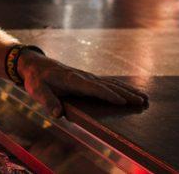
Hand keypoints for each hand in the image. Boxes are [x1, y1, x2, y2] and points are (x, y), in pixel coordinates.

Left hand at [17, 51, 147, 117]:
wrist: (34, 65)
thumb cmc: (36, 79)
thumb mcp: (38, 91)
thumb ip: (48, 102)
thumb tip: (57, 114)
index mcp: (73, 80)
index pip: (93, 88)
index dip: (107, 95)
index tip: (123, 102)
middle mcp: (83, 77)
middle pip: (107, 86)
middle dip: (125, 94)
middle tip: (142, 101)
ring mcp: (86, 77)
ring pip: (110, 83)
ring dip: (127, 90)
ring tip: (144, 98)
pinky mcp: (87, 79)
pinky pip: (107, 83)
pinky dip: (120, 87)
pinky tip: (130, 92)